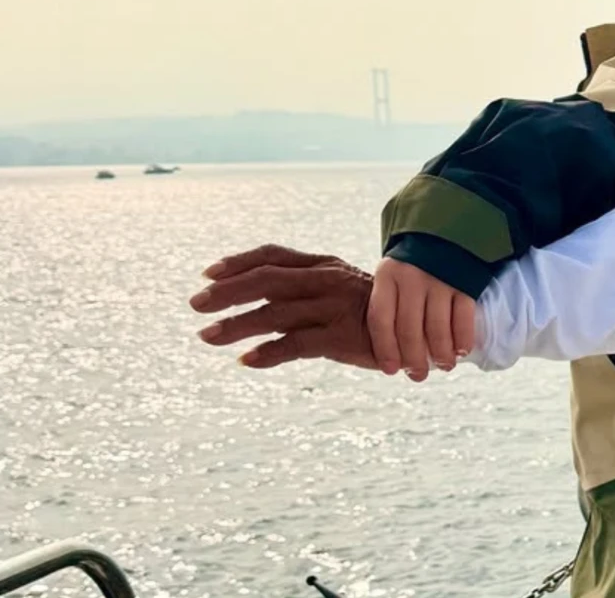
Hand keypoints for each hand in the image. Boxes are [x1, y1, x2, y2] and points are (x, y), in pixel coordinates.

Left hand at [190, 245, 377, 368]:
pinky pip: (295, 344)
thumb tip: (254, 299)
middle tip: (196, 304)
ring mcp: (334, 307)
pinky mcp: (341, 336)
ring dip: (236, 325)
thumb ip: (302, 290)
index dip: (238, 263)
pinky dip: (267, 353)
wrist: (418, 330)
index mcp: (324, 265)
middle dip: (227, 292)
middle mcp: (326, 280)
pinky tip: (245, 360)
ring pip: (274, 313)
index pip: (273, 255)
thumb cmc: (371, 312)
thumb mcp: (338, 290)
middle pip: (267, 280)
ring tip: (206, 336)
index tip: (208, 275)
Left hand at [369, 257, 478, 380]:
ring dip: (440, 354)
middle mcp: (412, 278)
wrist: (448, 225)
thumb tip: (393, 351)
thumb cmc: (416, 260)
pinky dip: (463, 339)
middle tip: (418, 375)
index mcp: (388, 276)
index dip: (385, 349)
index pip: (381, 320)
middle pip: (409, 330)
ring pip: (437, 329)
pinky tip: (461, 351)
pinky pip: (464, 318)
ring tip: (443, 366)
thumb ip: (391, 303)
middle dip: (414, 359)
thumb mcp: (394, 271)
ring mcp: (441, 279)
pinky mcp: (466, 281)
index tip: (391, 370)